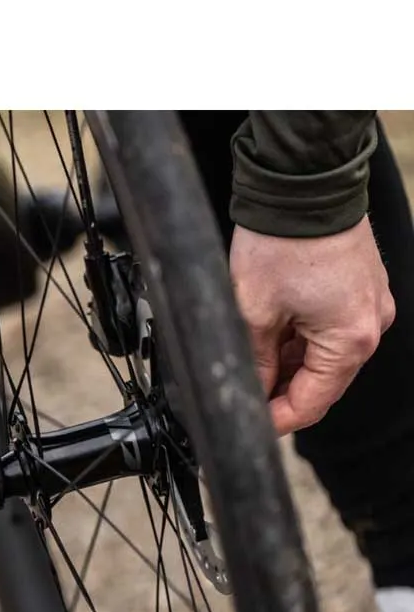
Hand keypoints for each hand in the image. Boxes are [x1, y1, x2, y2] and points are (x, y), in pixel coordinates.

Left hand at [230, 217, 394, 435]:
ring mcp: (367, 307)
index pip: (312, 403)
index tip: (248, 424)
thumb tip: (251, 393)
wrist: (301, 186)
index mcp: (350, 339)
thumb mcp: (253, 314)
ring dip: (286, 366)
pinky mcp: (358, 291)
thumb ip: (255, 364)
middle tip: (242, 395)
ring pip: (321, 358)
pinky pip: (327, 332)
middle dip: (279, 393)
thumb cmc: (280, 241)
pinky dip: (298, 341)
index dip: (276, 420)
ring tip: (250, 359)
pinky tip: (269, 336)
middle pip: (320, 383)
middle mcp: (370, 326)